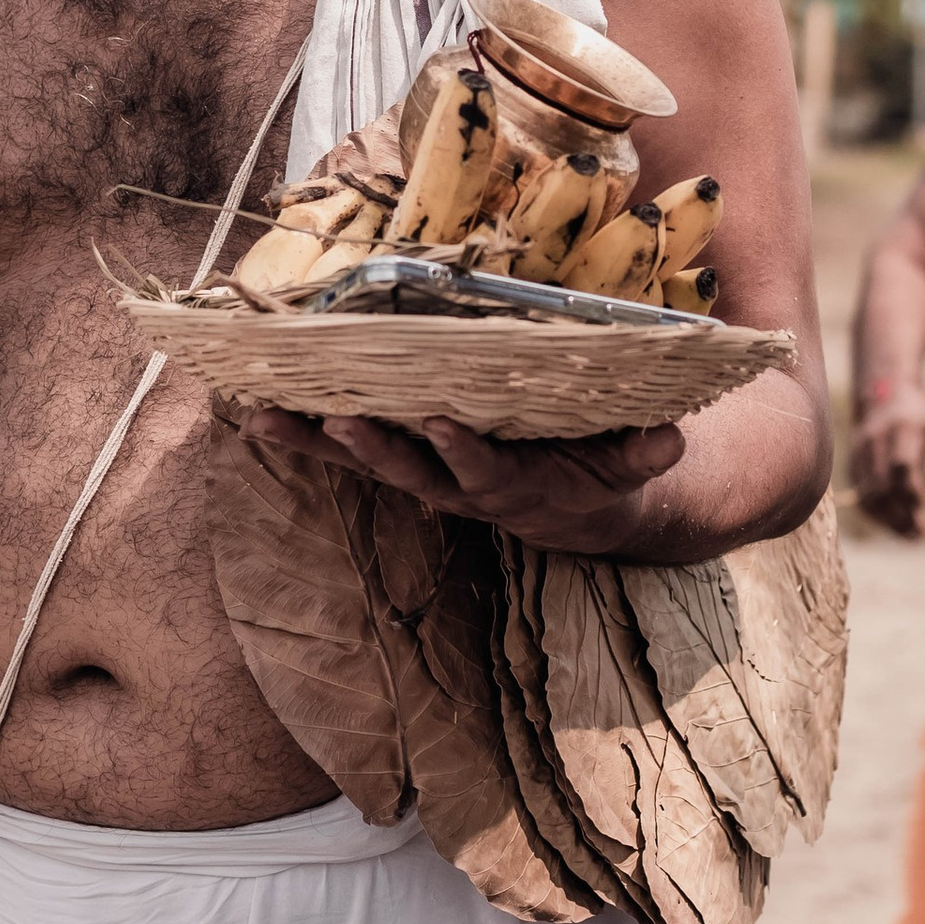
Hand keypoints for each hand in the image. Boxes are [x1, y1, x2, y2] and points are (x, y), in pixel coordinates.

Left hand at [231, 400, 685, 550]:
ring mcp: (425, 478)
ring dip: (315, 442)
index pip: (486, 471)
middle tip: (338, 420)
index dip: (463, 451)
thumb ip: (647, 453)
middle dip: (372, 447)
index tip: (442, 423)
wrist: (578, 510)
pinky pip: (346, 451)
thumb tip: (669, 437)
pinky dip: (302, 434)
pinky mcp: (403, 463)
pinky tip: (255, 413)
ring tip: (265, 417)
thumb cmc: (607, 472)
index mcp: (516, 486)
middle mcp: (459, 487)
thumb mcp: (636, 466)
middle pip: (408, 471)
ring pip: (364, 463)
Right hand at [850, 377, 924, 539]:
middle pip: (882, 486)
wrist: (882, 399)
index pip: (901, 466)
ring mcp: (859, 454)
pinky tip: (895, 526)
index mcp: (900, 428)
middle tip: (921, 532)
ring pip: (867, 496)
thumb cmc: (918, 418)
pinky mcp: (851, 466)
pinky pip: (860, 497)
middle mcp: (874, 441)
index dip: (912, 494)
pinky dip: (877, 516)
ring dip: (888, 521)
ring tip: (910, 535)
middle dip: (901, 514)